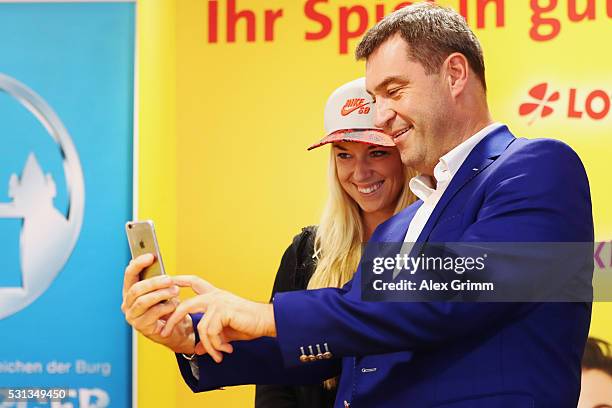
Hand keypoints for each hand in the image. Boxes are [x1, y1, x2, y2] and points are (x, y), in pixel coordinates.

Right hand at [121, 254, 195, 353]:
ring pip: (144, 301)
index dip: (138, 264)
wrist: (176, 328)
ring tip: (175, 290)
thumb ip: (156, 278)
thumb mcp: (162, 290)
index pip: (129, 274)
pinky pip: (153, 313)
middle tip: (169, 279)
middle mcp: (127, 304)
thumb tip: (153, 259)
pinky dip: (166, 307)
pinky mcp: (141, 327)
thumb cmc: (167, 306)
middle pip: (136, 289)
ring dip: (161, 294)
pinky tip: (175, 305)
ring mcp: (132, 316)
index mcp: (130, 291)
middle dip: (154, 282)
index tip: (151, 256)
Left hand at [161, 275, 275, 362]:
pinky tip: (225, 350)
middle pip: (186, 305)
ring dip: (209, 346)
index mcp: (215, 296)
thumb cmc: (249, 323)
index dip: (180, 280)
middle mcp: (215, 296)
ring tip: (218, 354)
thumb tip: (198, 349)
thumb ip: (211, 337)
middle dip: (172, 319)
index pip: (194, 282)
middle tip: (165, 333)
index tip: (167, 279)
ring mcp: (218, 302)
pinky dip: (216, 345)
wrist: (266, 321)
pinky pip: (210, 332)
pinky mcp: (223, 310)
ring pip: (201, 327)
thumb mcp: (225, 332)